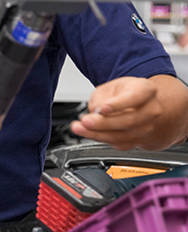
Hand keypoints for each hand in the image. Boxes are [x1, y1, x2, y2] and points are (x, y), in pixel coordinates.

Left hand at [71, 75, 187, 150]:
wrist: (145, 107)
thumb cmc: (127, 93)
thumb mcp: (112, 87)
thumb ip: (102, 96)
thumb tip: (95, 111)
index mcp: (146, 90)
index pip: (135, 98)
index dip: (118, 104)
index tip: (102, 108)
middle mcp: (151, 110)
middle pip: (129, 120)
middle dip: (104, 123)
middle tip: (85, 121)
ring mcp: (148, 128)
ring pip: (124, 135)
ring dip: (99, 134)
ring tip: (80, 128)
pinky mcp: (139, 141)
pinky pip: (120, 144)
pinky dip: (101, 139)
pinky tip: (88, 133)